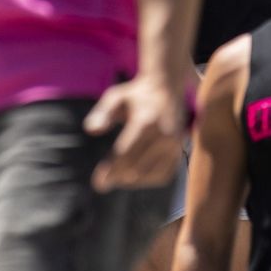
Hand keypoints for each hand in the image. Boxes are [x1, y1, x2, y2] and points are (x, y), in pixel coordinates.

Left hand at [84, 74, 188, 191]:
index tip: (98, 184)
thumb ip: (103, 113)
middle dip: (118, 177)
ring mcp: (174, 144)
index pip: (125, 154)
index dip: (111, 171)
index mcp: (146, 122)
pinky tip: (134, 176)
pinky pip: (163, 175)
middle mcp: (164, 135)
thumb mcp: (115, 97)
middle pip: (136, 168)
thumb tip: (91, 130)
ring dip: (131, 181)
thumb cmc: (135, 95)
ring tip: (117, 177)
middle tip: (103, 182)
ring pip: (150, 175)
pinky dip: (148, 180)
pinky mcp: (179, 150)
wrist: (167, 86)